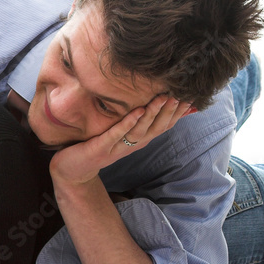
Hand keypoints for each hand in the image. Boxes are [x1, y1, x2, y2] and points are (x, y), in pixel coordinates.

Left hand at [50, 95, 192, 185]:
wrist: (71, 170)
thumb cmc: (98, 146)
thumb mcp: (122, 134)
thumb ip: (138, 122)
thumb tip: (155, 106)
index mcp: (139, 141)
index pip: (164, 126)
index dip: (178, 113)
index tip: (192, 96)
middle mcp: (132, 146)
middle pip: (156, 128)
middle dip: (169, 111)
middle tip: (181, 93)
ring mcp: (117, 148)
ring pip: (140, 131)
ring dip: (152, 115)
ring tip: (162, 98)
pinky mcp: (101, 148)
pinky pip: (116, 134)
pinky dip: (127, 123)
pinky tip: (136, 111)